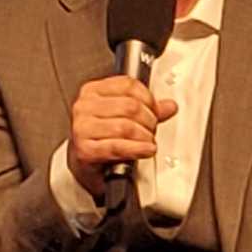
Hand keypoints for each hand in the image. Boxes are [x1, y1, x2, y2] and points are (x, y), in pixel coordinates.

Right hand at [65, 71, 172, 201]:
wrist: (84, 165)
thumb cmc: (100, 138)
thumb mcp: (122, 117)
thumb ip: (146, 109)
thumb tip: (169, 106)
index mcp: (92, 91)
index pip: (128, 85)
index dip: (148, 99)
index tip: (154, 110)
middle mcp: (84, 107)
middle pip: (130, 106)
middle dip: (148, 120)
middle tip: (151, 130)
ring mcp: (83, 127)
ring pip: (126, 127)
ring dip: (144, 137)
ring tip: (147, 142)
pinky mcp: (85, 149)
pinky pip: (117, 147)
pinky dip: (137, 149)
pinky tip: (146, 150)